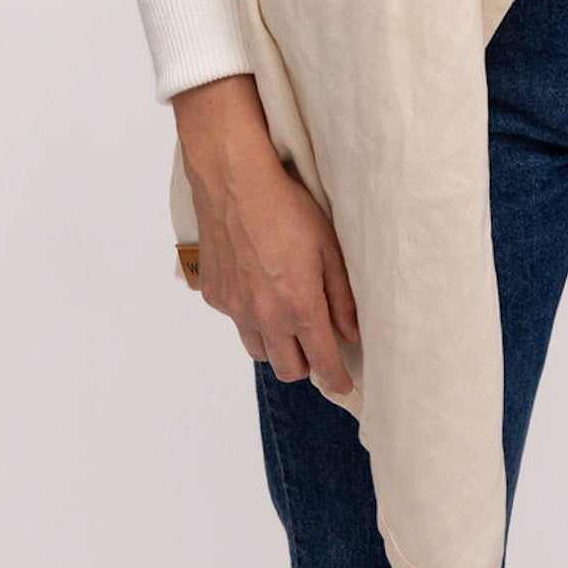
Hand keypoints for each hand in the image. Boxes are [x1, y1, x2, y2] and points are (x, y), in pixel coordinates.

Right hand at [171, 76, 358, 392]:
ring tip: (289, 320)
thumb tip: (352, 332)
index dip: (336, 380)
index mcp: (298, 305)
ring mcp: (235, 309)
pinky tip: (259, 288)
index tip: (344, 386)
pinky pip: (237, 322)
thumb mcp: (328, 247)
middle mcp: (264, 316)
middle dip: (307, 366)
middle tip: (318, 348)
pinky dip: (250, 317)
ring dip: (277, 346)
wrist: (235, 181)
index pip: (321, 362)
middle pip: (287, 369)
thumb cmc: (287, 207)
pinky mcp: (215, 296)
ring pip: (259, 351)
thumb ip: (341, 296)